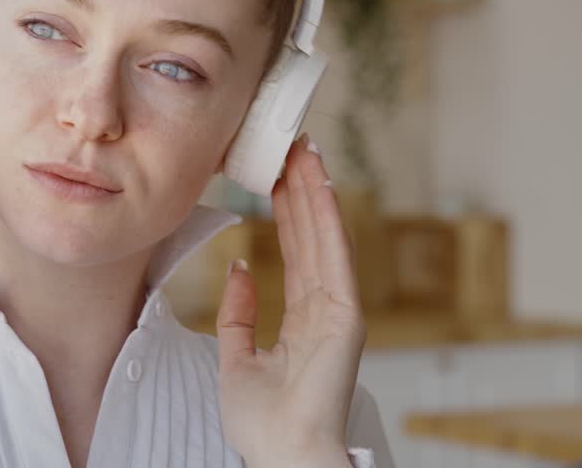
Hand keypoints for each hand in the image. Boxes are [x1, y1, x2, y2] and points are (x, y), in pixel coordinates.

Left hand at [216, 134, 365, 467]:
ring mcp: (339, 310)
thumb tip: (239, 266)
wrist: (282, 456)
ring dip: (313, 190)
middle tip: (291, 145)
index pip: (296, 253)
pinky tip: (318, 184)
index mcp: (304, 320)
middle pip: (311, 236)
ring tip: (303, 149)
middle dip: (301, 189)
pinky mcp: (346, 315)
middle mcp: (325, 309)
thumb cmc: (264, 425)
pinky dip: (327, 217)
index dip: (287, 212)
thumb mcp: (236, 358)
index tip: (277, 175)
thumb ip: (237, 313)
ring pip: (323, 236)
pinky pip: (333, 255)